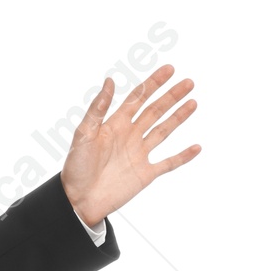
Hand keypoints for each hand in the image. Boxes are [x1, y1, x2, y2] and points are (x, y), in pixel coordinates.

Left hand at [60, 63, 199, 226]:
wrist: (77, 201)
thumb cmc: (75, 168)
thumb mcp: (84, 134)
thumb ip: (98, 108)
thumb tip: (109, 80)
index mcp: (115, 125)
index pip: (138, 98)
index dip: (153, 84)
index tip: (169, 69)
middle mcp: (129, 137)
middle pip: (155, 111)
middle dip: (171, 96)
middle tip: (188, 82)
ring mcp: (138, 155)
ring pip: (163, 131)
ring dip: (178, 117)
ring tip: (193, 102)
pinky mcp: (144, 174)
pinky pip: (168, 163)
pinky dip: (182, 156)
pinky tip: (196, 147)